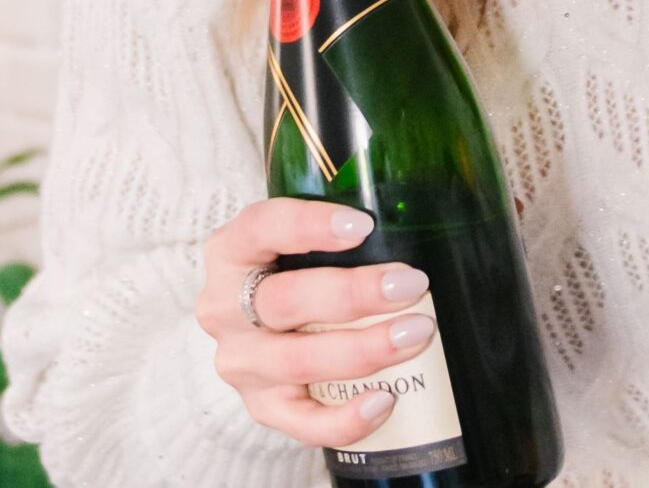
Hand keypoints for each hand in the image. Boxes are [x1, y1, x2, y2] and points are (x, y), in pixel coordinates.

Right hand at [194, 198, 438, 446]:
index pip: (259, 228)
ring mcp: (242, 362)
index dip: (309, 226)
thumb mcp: (304, 244)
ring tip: (416, 334)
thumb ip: (345, 235)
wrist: (263, 331)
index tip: (364, 225)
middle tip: (411, 285)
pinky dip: (346, 418)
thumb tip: (424, 228)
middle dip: (354, 294)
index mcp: (232, 252)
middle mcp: (225, 309)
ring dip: (363, 349)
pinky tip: (386, 400)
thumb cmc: (298, 272)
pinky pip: (303, 422)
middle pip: (284, 300)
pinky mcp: (262, 407)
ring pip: (296, 361)